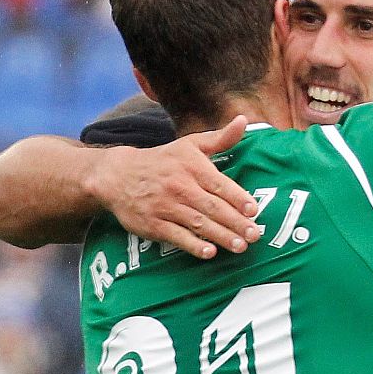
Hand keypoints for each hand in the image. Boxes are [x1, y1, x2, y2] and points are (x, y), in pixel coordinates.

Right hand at [88, 118, 261, 259]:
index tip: (254, 210)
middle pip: (212, 207)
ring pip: (198, 224)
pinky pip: (177, 237)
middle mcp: (180, 187)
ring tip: (240, 246)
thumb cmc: (163, 160)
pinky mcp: (153, 224)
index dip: (238, 198)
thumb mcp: (190, 144)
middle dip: (235, 222)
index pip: (220, 184)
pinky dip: (193, 245)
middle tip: (255, 235)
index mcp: (192, 167)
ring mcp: (165, 207)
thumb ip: (221, 137)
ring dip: (221, 236)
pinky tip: (210, 252)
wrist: (117, 175)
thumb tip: (243, 120)